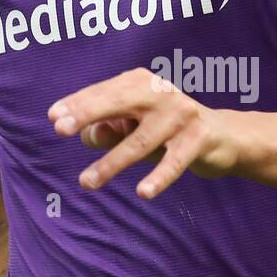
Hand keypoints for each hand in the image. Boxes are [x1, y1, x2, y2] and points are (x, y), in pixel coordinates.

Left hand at [47, 67, 241, 198]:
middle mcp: (160, 93)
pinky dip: (159, 177)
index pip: (104, 92)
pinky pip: (174, 161)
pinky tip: (143, 193)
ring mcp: (181, 115)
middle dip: (89, 114)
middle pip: (118, 103)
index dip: (79, 104)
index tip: (53, 117)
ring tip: (87, 182)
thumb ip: (111, 130)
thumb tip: (89, 135)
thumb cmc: (167, 132)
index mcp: (140, 83)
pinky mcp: (199, 138)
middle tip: (61, 130)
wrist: (222, 137)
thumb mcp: (135, 129)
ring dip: (112, 163)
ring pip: (140, 141)